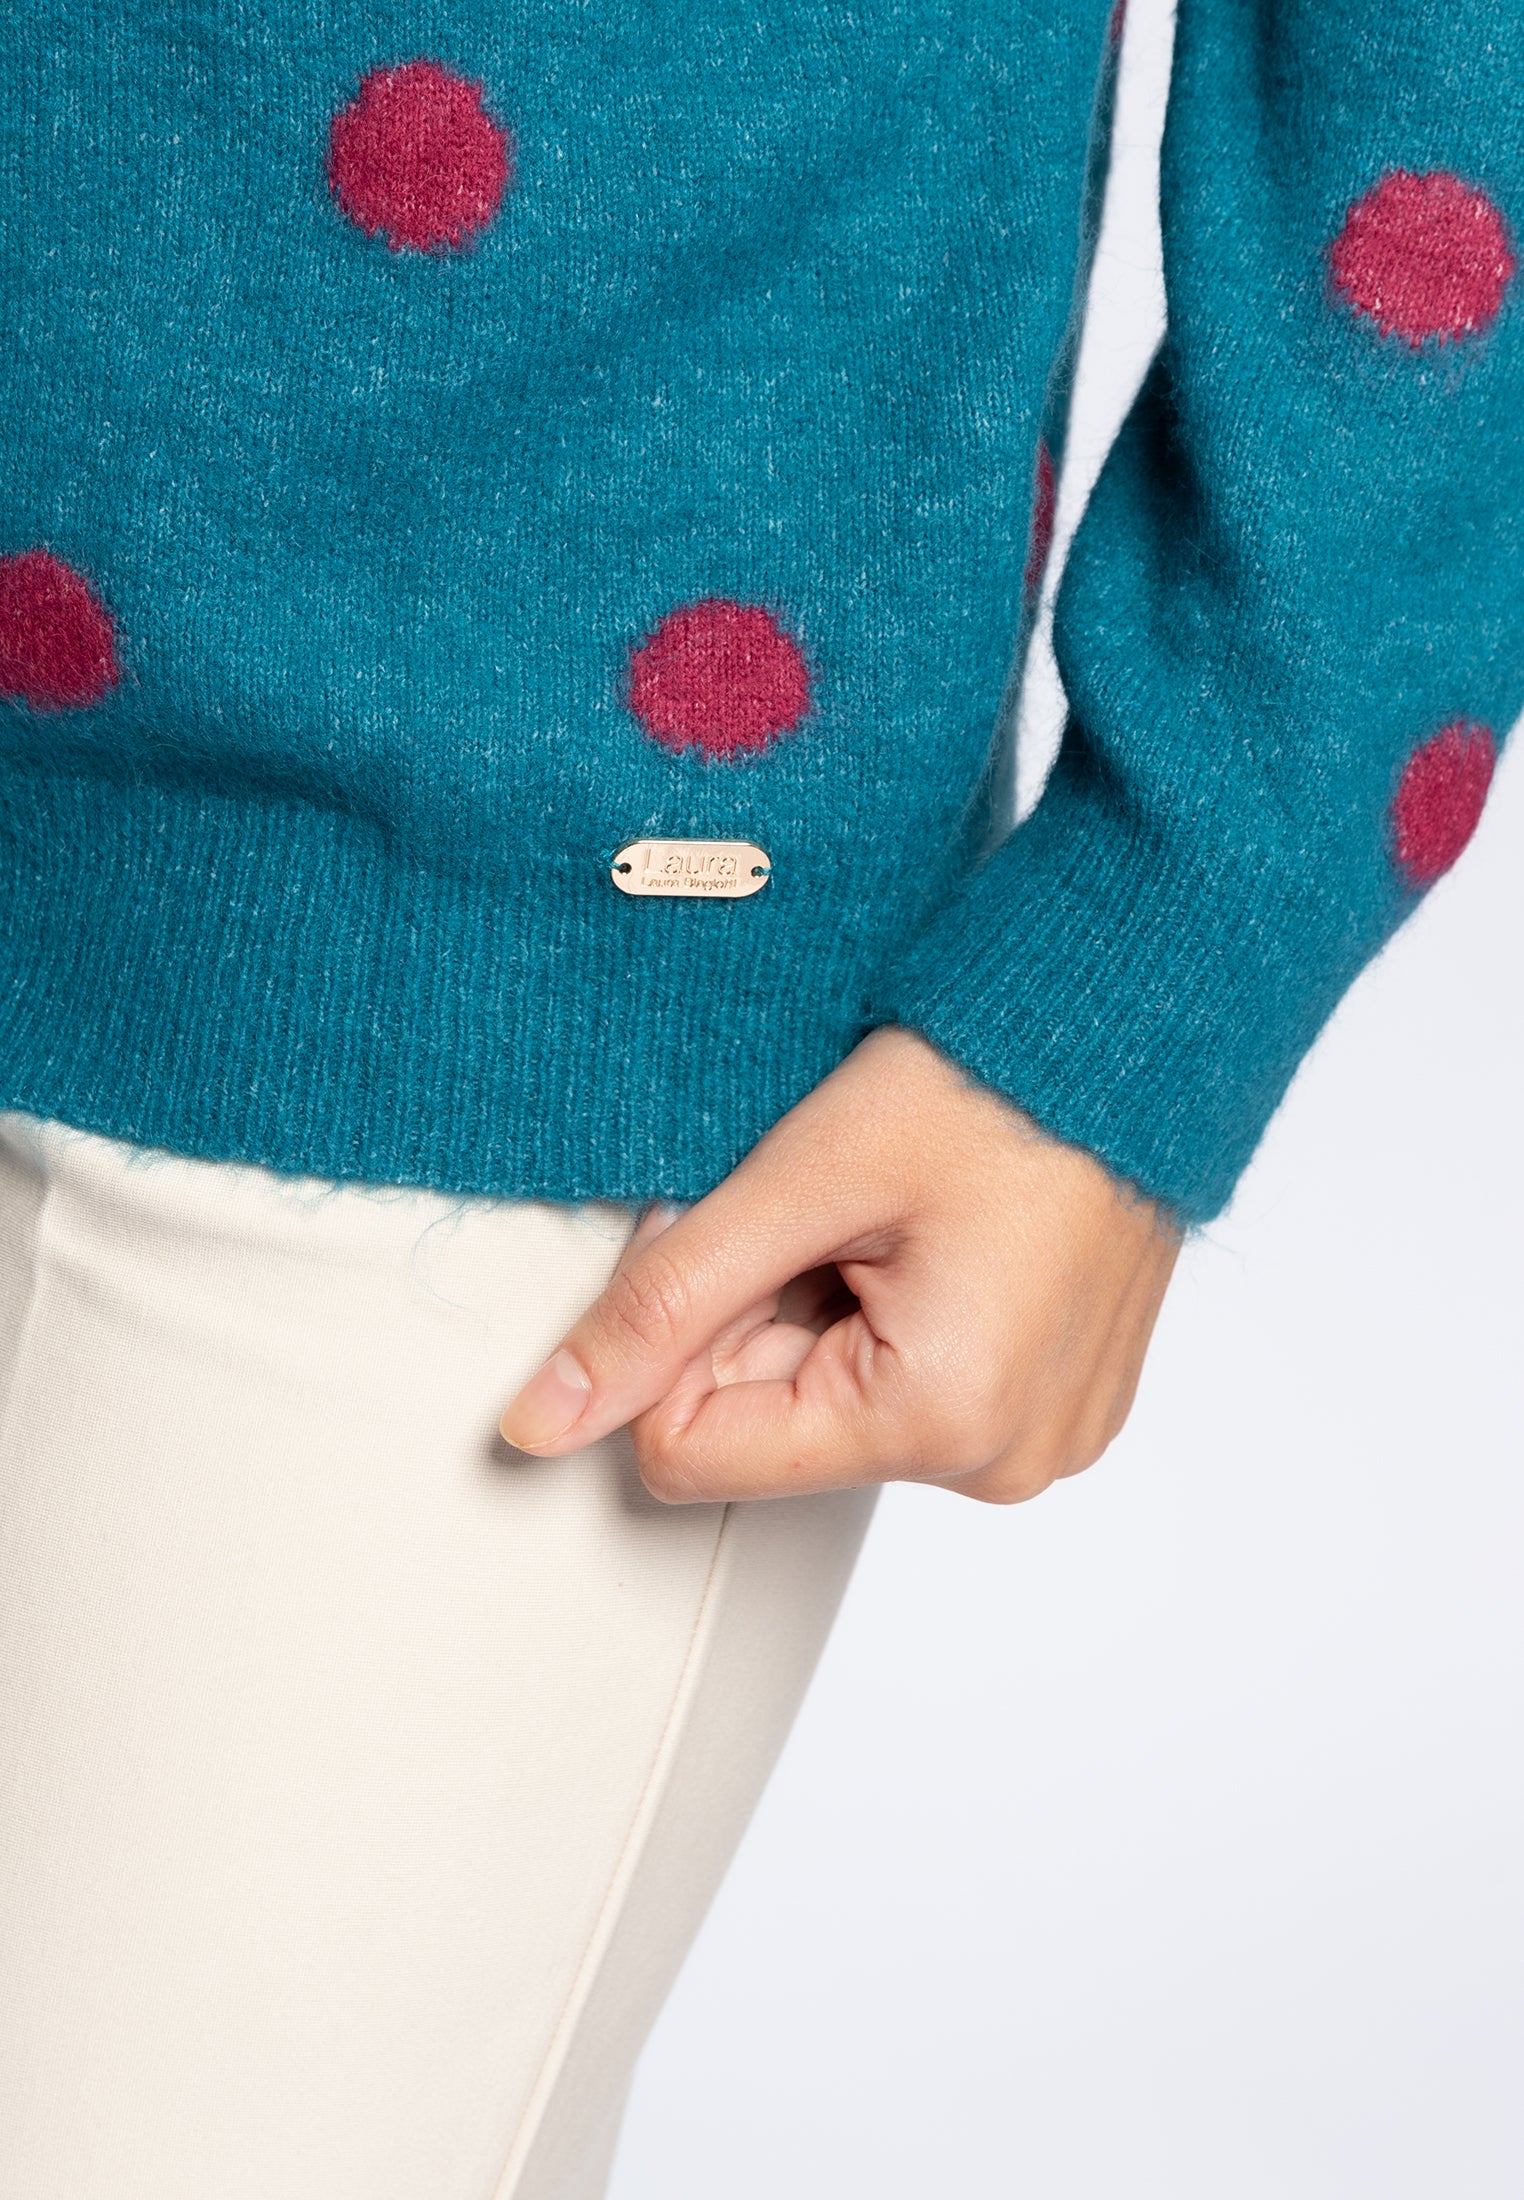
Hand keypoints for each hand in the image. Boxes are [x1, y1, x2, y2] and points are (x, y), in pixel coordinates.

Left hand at [499, 1025, 1181, 1503]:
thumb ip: (659, 1310)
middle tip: (837, 1213)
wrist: (1132, 1025)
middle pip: (771, 1433)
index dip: (684, 1339)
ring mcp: (1040, 1443)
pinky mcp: (1057, 1411)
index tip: (752, 1238)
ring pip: (836, 1412)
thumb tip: (540, 1425)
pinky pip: (914, 1397)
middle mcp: (1003, 1465)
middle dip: (766, 1317)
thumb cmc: (990, 1080)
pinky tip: (937, 1241)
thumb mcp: (797, 1183)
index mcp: (939, 1422)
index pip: (694, 1454)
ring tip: (899, 1219)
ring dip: (830, 1314)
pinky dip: (893, 1320)